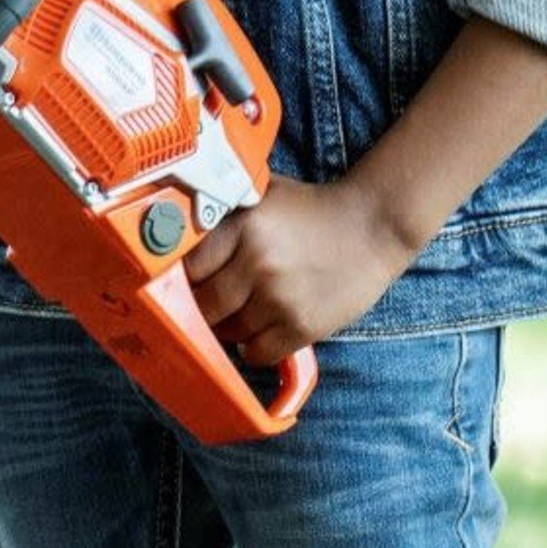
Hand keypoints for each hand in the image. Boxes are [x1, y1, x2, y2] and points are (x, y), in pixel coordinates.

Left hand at [182, 172, 414, 363]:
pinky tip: (259, 328)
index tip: (175, 283)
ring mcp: (280, 298)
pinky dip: (251, 347)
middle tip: (203, 304)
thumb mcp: (262, 194)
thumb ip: (223, 213)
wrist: (372, 226)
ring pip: (228, 333)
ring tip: (237, 311)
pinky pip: (256, 353)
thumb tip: (174, 232)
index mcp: (244, 225)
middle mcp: (258, 262)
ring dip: (225, 329)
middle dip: (199, 308)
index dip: (179, 278)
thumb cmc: (310, 210)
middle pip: (204, 305)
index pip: (188, 266)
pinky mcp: (302, 327)